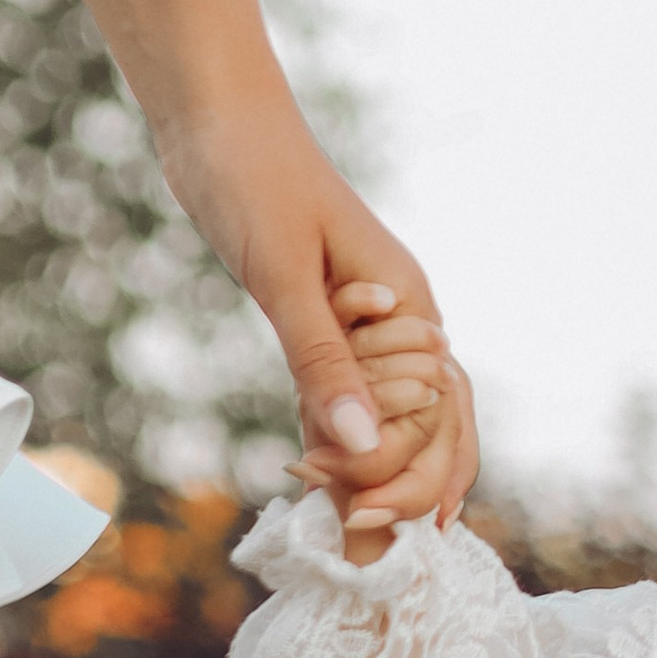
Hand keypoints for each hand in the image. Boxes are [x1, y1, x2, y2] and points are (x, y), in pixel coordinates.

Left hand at [155, 97, 477, 526]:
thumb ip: (321, 361)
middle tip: (358, 537)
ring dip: (376, 468)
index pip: (439, 410)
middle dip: (407, 483)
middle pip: (435, 421)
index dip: (409, 468)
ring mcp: (367, 322)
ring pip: (395, 413)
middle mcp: (402, 319)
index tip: (351, 507)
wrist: (217, 120)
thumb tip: (361, 445)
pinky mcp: (326, 319)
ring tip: (349, 530)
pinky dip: (341, 438)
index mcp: (411, 305)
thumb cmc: (255, 180)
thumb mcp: (284, 275)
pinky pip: (350, 394)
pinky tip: (320, 477)